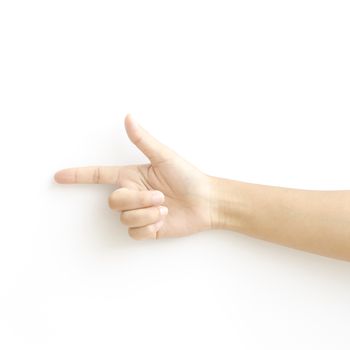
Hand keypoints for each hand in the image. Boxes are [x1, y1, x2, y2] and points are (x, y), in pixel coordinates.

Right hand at [54, 114, 212, 239]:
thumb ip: (144, 140)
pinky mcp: (146, 229)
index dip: (78, 176)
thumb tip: (128, 117)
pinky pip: (135, 232)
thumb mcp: (164, 156)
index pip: (99, 176)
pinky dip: (150, 226)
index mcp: (132, 176)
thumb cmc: (188, 177)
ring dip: (147, 213)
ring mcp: (138, 212)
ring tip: (164, 207)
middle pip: (114, 201)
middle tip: (160, 196)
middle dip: (137, 200)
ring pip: (124, 218)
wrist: (206, 202)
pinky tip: (163, 220)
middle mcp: (132, 194)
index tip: (58, 176)